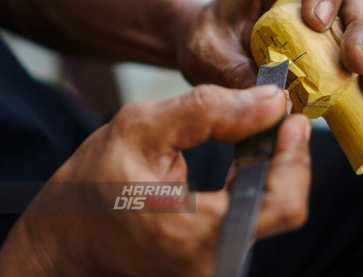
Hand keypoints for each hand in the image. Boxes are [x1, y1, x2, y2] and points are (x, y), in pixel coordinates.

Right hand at [0, 85, 310, 275]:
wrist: (66, 242)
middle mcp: (213, 262)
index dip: (296, 157)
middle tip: (277, 118)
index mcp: (196, 235)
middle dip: (287, 157)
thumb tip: (270, 101)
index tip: (290, 119)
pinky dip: (254, 183)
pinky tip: (245, 155)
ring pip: (270, 212)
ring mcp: (214, 265)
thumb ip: (210, 110)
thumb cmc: (90, 187)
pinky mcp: (212, 258)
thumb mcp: (140, 129)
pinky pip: (250, 218)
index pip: (281, 204)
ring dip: (272, 167)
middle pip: (283, 208)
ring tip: (260, 129)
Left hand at [178, 0, 362, 104]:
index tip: (316, 22)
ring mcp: (321, 36)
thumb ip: (236, 74)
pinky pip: (352, 73)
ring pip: (362, 38)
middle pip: (353, 2)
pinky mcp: (324, 66)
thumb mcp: (210, 54)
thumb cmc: (207, 43)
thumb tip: (279, 103)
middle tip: (357, 63)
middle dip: (362, 31)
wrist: (205, 58)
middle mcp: (309, 5)